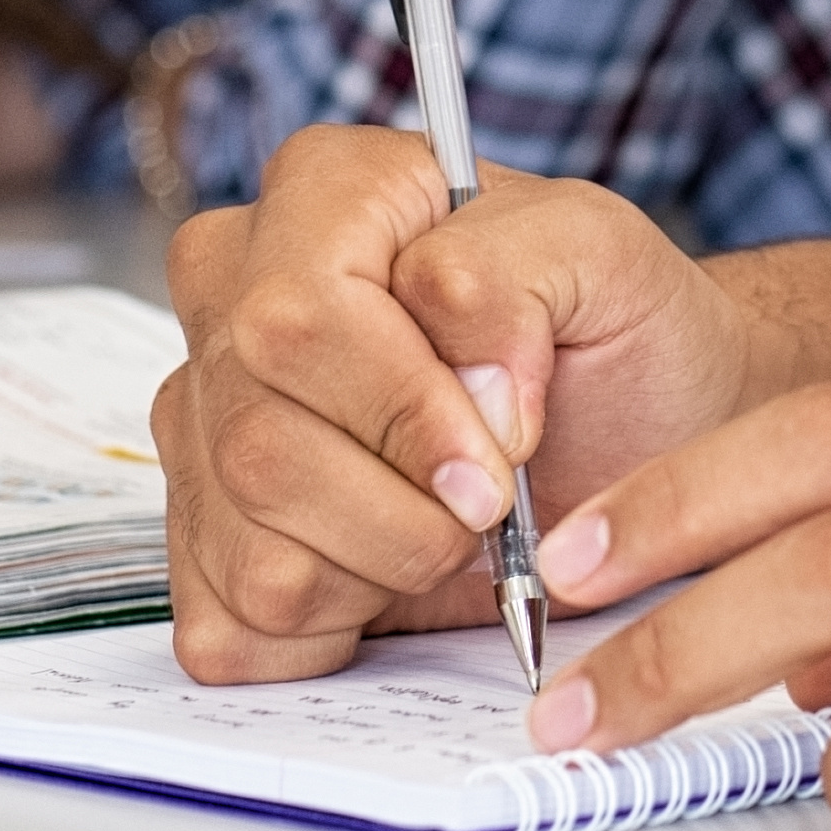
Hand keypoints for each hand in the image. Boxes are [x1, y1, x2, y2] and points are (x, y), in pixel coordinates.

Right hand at [156, 121, 769, 680]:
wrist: (631, 433)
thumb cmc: (610, 335)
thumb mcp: (605, 258)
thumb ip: (515, 275)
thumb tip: (465, 383)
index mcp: (318, 196)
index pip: (298, 313)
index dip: (402, 407)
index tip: (503, 456)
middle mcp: (232, 297)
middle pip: (261, 444)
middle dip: (404, 509)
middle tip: (492, 508)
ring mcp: (200, 420)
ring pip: (252, 551)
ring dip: (384, 571)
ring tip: (448, 530)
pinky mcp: (199, 540)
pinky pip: (234, 627)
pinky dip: (335, 634)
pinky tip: (390, 577)